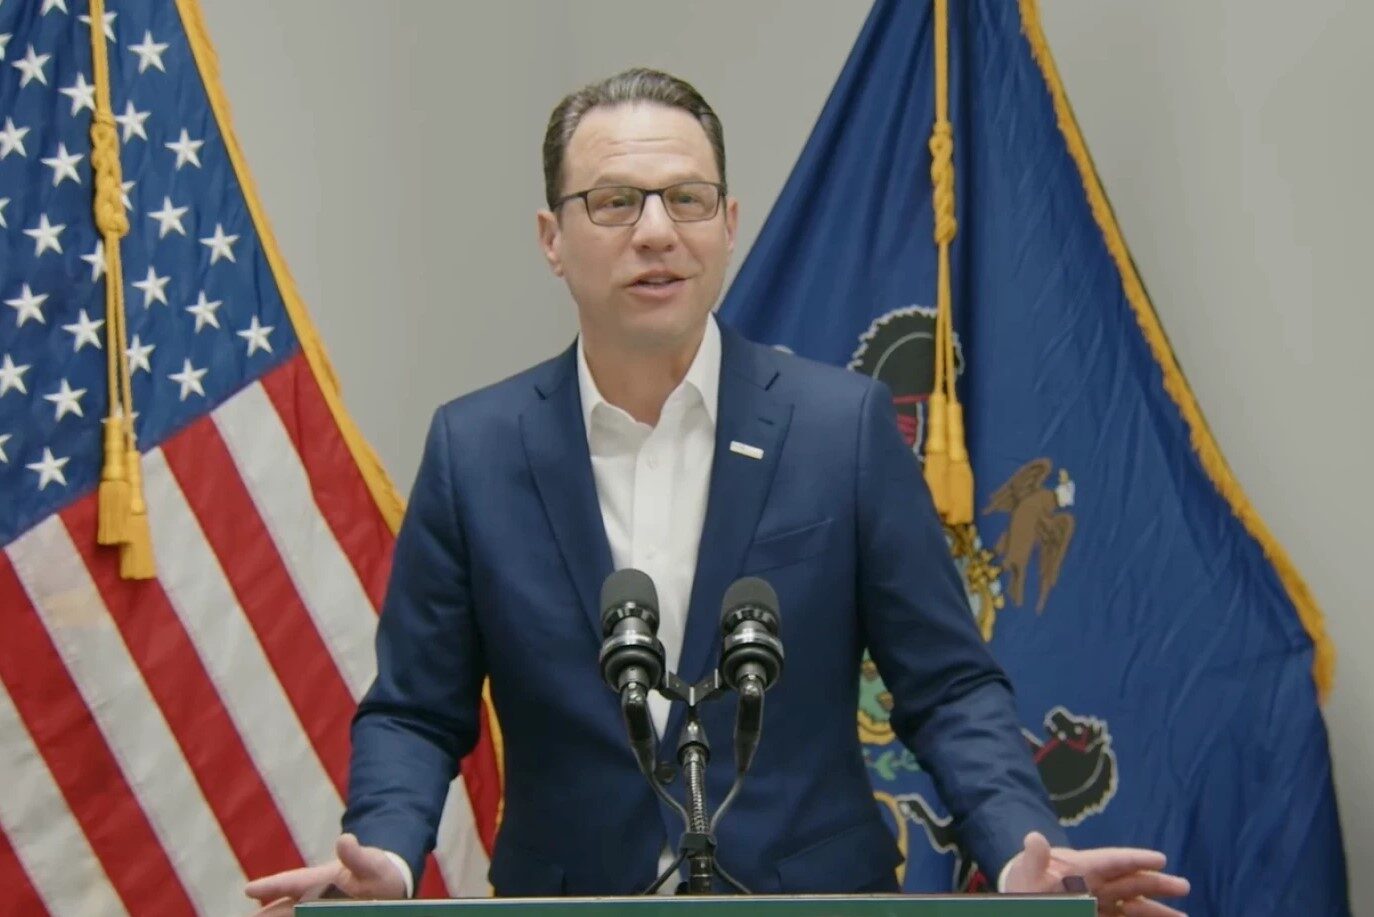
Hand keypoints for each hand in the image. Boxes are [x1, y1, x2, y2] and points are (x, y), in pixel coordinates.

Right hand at [243, 833, 406, 915]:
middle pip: (283, 907)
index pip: (291, 883)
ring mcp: (316, 908)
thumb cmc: (377, 871)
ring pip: (290, 915)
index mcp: (320, 879)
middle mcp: (312, 895)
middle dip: (265, 914)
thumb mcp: (370, 863)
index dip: (270, 886)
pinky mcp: (324, 913)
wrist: (388, 886)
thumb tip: (345, 839)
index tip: (249, 889)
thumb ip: (356, 855)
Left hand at [1002, 831, 1190, 915]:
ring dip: (1156, 911)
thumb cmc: (1027, 883)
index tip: (1160, 859)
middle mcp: (1097, 886)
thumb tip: (1033, 837)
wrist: (1027, 900)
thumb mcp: (1028, 872)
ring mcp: (1100, 905)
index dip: (1134, 859)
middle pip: (1130, 883)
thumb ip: (1035, 859)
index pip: (1112, 862)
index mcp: (1082, 868)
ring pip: (1133, 906)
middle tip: (1184, 886)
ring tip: (1184, 916)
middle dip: (1157, 884)